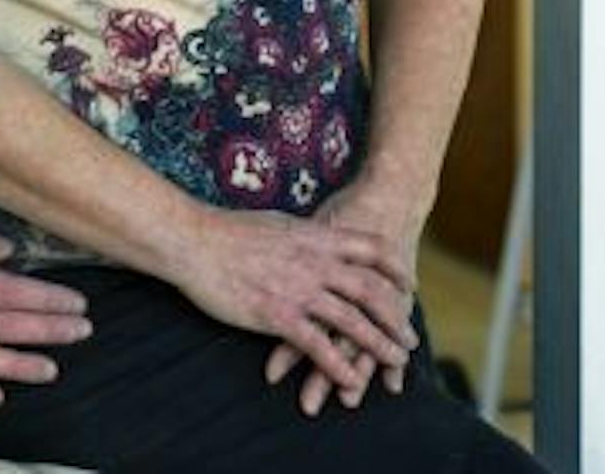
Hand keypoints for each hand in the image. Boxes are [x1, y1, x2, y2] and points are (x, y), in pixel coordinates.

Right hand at [167, 207, 413, 399]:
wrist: (195, 241)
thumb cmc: (230, 231)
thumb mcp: (279, 224)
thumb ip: (305, 236)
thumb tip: (318, 238)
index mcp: (316, 238)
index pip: (371, 248)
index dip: (395, 268)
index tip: (408, 285)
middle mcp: (315, 263)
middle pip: (371, 289)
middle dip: (395, 316)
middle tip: (409, 337)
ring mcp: (298, 290)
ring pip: (352, 320)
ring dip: (379, 344)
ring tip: (396, 361)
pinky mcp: (277, 315)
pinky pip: (316, 345)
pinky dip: (338, 366)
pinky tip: (351, 381)